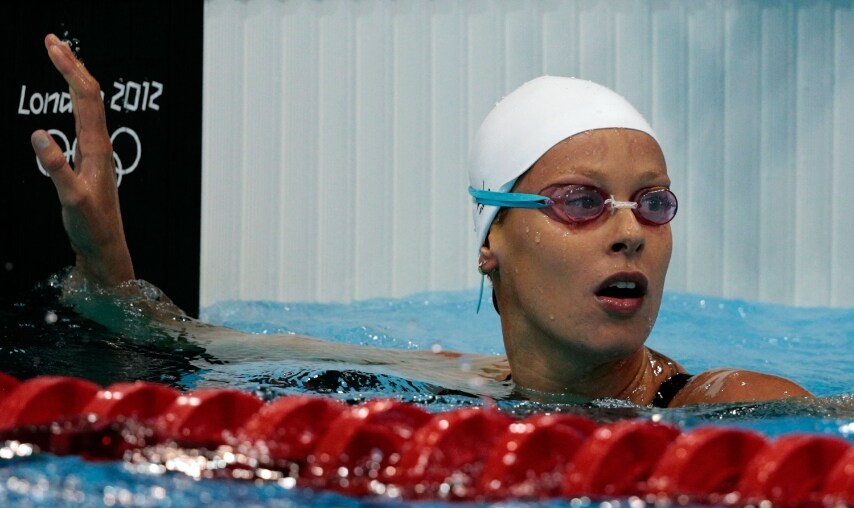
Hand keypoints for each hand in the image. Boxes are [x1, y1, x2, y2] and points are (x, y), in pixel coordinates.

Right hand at [31, 34, 133, 286]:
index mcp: (96, 148)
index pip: (85, 98)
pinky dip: (74, 100)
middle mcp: (99, 144)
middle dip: (71, 64)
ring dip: (74, 79)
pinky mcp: (90, 160)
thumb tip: (38, 133)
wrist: (104, 246)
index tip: (52, 46)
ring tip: (59, 57)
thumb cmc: (91, 226)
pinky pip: (83, 120)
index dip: (69, 69)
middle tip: (52, 40)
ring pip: (88, 106)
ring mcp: (96, 151)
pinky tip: (68, 99)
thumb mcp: (71, 198)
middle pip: (90, 94)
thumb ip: (56, 167)